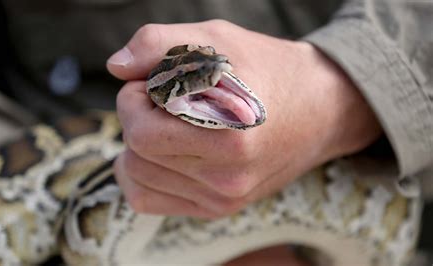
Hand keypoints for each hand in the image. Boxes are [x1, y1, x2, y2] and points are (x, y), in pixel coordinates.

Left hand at [107, 20, 380, 217]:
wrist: (320, 109)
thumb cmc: (268, 70)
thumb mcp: (217, 39)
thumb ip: (160, 44)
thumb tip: (116, 67)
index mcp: (229, 134)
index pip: (141, 130)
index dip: (135, 97)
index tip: (154, 84)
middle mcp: (227, 175)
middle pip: (137, 154)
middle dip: (135, 118)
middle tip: (159, 101)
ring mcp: (223, 196)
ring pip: (137, 178)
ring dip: (138, 145)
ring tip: (166, 124)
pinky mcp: (218, 207)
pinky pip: (148, 200)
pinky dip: (141, 174)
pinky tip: (160, 152)